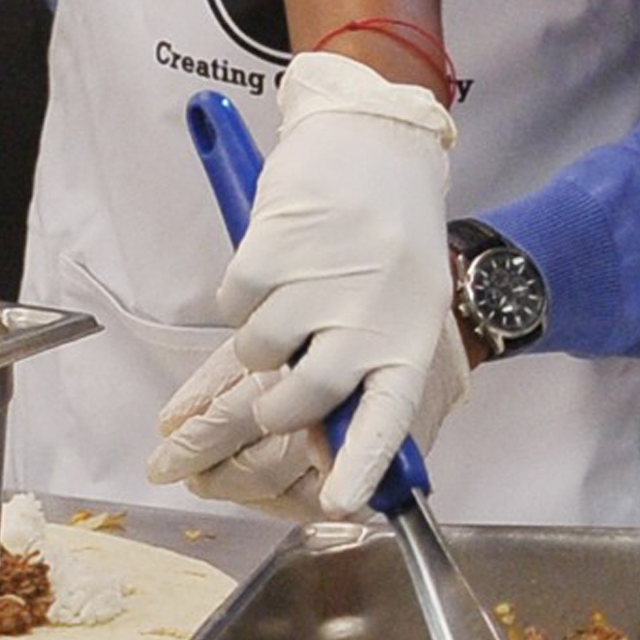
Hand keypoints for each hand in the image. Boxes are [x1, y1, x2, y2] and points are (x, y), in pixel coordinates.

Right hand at [214, 52, 455, 514]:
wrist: (373, 136)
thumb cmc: (390, 230)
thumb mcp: (403, 304)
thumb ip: (370, 368)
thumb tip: (324, 443)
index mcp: (407, 336)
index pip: (384, 418)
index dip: (359, 465)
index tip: (336, 502)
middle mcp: (366, 316)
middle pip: (295, 400)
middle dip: (270, 405)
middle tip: (273, 383)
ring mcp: (318, 284)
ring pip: (254, 352)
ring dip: (258, 331)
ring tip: (292, 288)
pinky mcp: (272, 250)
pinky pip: (233, 304)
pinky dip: (242, 290)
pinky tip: (278, 256)